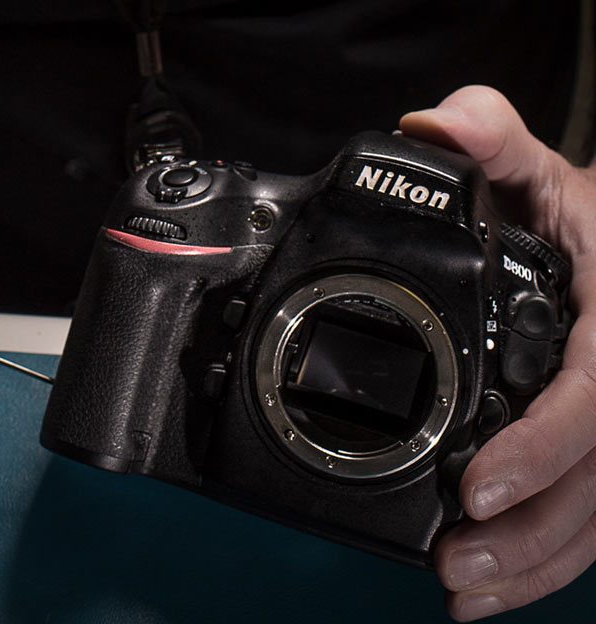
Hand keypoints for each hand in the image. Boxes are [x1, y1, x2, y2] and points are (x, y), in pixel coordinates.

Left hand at [400, 86, 595, 619]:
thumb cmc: (582, 220)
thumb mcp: (544, 173)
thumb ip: (495, 142)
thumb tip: (437, 125)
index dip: (545, 448)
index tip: (479, 490)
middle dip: (534, 534)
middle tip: (457, 568)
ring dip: (537, 564)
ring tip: (466, 592)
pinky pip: (592, 516)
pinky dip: (549, 557)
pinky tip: (498, 584)